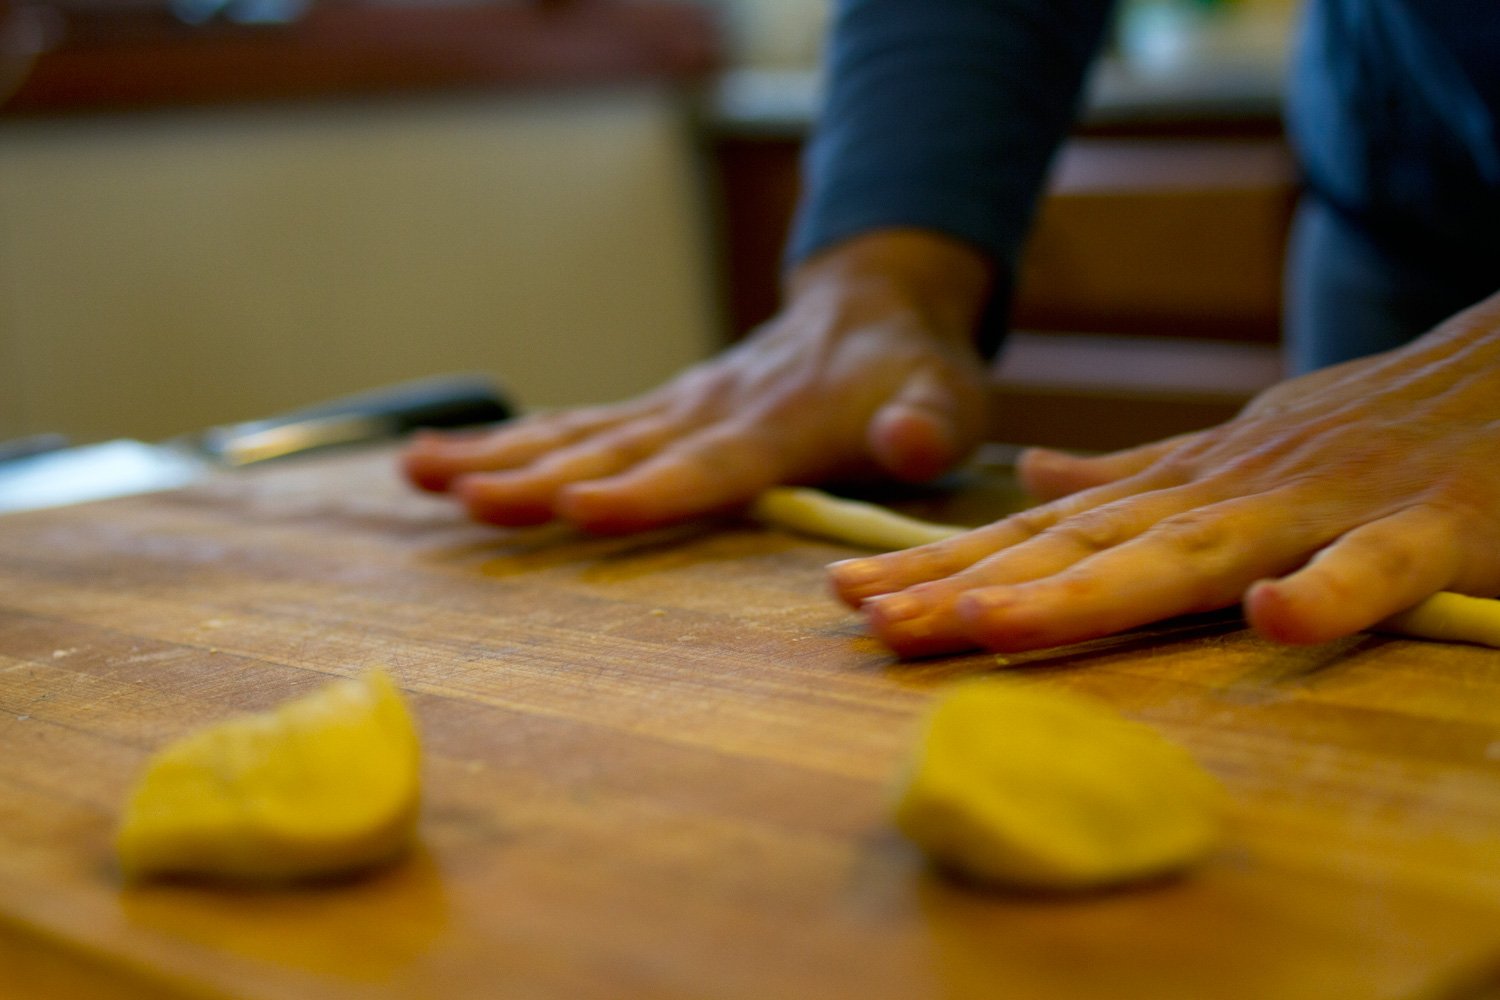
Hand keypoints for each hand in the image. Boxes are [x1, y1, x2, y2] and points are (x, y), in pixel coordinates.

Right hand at [402, 231, 993, 532]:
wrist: (870, 304)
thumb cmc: (914, 372)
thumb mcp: (951, 399)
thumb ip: (930, 425)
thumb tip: (905, 441)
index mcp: (782, 420)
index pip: (710, 462)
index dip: (650, 489)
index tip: (582, 508)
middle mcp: (712, 408)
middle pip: (618, 446)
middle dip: (539, 476)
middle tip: (467, 500)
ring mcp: (676, 404)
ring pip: (578, 431)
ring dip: (500, 453)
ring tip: (420, 474)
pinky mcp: (658, 409)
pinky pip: (576, 425)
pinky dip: (507, 441)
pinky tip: (439, 463)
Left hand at [830, 289, 1499, 656]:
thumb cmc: (1362, 430)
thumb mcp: (1229, 451)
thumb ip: (1131, 477)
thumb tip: (1029, 480)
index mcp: (1181, 491)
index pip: (1041, 534)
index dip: (943, 564)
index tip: (847, 596)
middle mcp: (1225, 495)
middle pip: (1080, 549)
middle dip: (969, 585)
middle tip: (865, 619)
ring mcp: (1319, 508)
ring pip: (1190, 556)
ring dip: (1087, 588)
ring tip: (985, 621)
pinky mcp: (1430, 528)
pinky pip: (1378, 565)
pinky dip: (1329, 588)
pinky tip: (1274, 618)